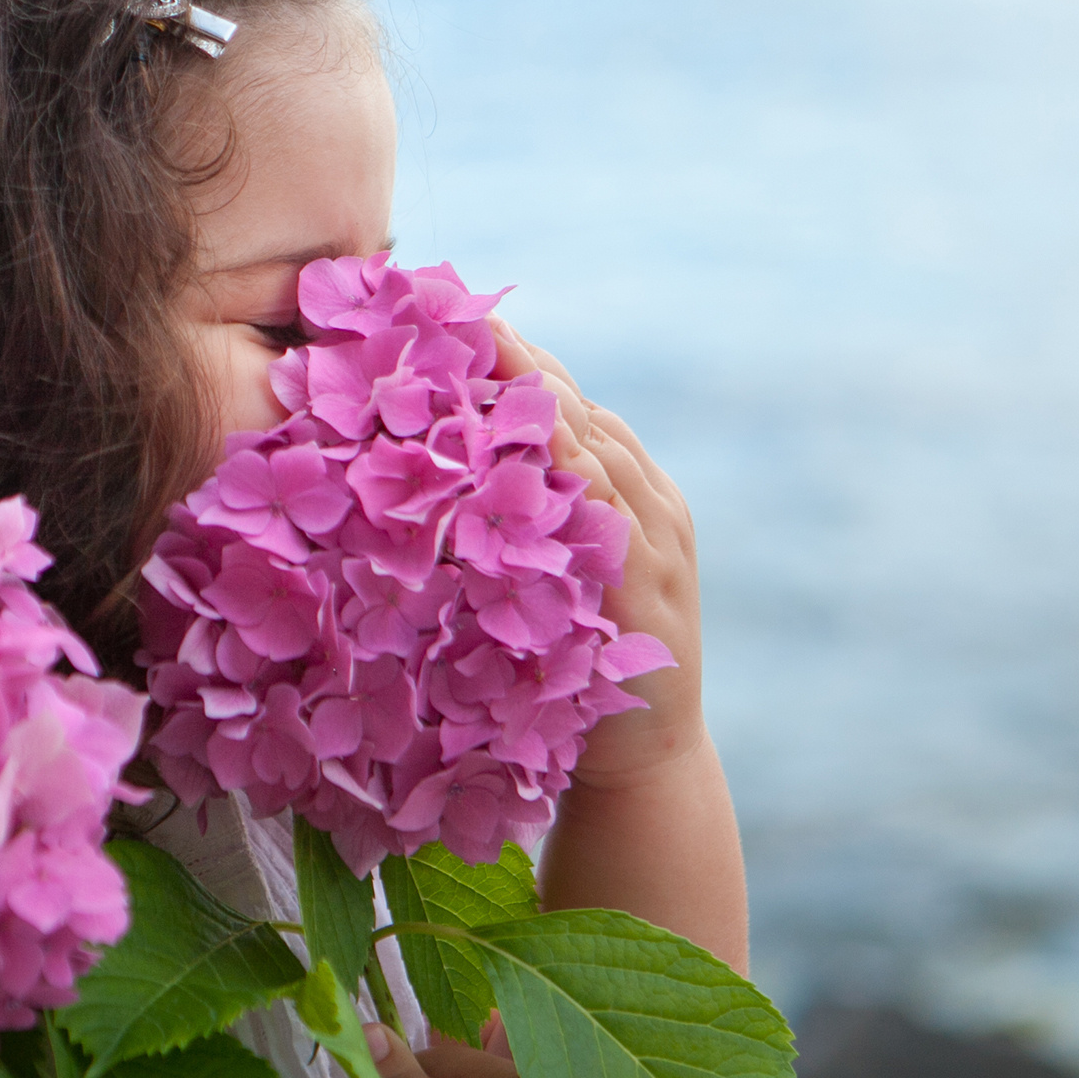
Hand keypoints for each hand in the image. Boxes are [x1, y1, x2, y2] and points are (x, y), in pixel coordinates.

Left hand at [489, 320, 704, 785]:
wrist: (642, 766)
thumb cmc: (573, 671)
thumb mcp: (541, 579)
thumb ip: (510, 522)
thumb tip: (421, 471)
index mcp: (624, 487)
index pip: (564, 401)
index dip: (510, 356)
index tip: (447, 313)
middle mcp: (649, 499)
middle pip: (577, 406)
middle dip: (516, 357)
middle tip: (450, 310)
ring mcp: (658, 540)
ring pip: (596, 444)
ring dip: (539, 396)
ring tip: (481, 347)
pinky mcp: (651, 586)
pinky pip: (610, 514)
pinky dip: (574, 472)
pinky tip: (537, 442)